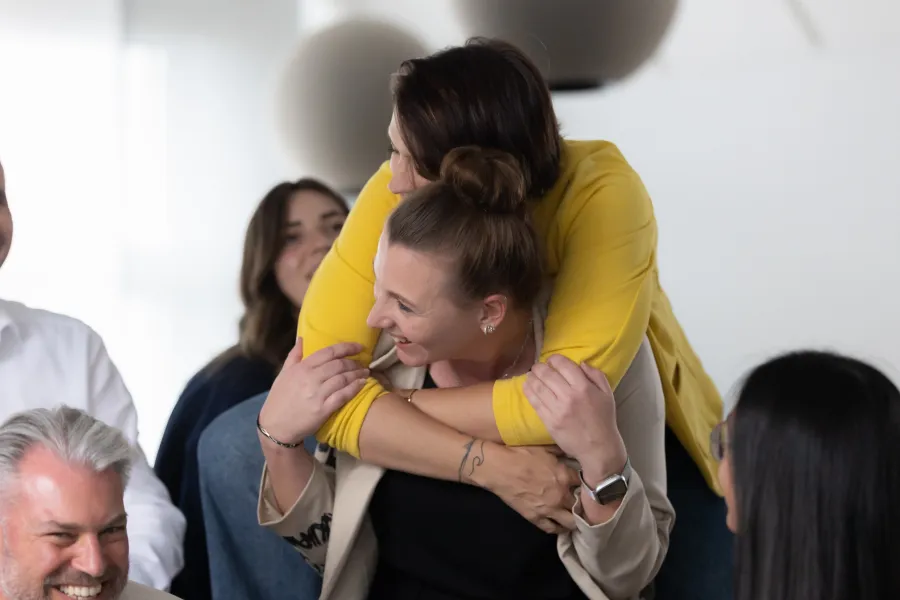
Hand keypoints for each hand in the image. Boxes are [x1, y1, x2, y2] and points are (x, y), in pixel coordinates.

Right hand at [258, 337, 368, 444]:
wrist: (275, 426)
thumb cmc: (279, 399)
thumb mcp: (283, 374)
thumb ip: (294, 355)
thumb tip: (302, 338)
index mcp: (302, 368)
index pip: (328, 352)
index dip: (346, 347)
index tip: (359, 346)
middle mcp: (311, 378)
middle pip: (339, 365)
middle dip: (354, 362)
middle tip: (363, 363)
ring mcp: (317, 394)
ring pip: (343, 379)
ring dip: (357, 374)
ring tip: (365, 373)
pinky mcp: (323, 409)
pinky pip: (343, 396)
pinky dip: (354, 388)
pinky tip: (362, 385)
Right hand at [477, 444, 579, 533]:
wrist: (499, 468)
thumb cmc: (521, 454)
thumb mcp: (545, 448)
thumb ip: (561, 451)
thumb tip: (573, 449)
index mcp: (565, 476)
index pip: (587, 485)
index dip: (589, 485)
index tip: (590, 485)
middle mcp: (560, 495)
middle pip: (582, 507)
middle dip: (586, 505)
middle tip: (587, 504)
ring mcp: (548, 509)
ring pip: (571, 523)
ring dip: (576, 520)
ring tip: (577, 518)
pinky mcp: (535, 518)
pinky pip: (552, 529)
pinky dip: (559, 528)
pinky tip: (561, 525)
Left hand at [523, 356, 626, 480]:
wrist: (598, 448)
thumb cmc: (604, 419)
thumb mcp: (607, 394)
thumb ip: (596, 375)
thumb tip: (581, 363)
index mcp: (584, 387)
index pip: (564, 365)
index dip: (554, 359)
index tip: (552, 360)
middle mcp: (569, 396)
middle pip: (547, 374)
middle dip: (540, 367)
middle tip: (538, 366)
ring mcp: (557, 410)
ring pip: (538, 387)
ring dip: (532, 377)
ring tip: (531, 374)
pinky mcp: (549, 421)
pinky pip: (535, 402)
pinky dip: (528, 391)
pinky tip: (527, 386)